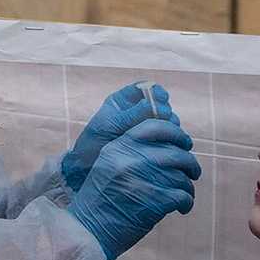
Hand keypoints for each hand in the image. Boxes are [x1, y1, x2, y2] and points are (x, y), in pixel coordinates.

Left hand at [62, 83, 177, 191]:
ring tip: (168, 136)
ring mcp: (147, 130)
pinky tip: (170, 146)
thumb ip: (133, 115)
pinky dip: (172, 140)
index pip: (146, 89)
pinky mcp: (154, 146)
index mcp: (124, 102)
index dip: (156, 92)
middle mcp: (137, 114)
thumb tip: (159, 106)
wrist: (87, 171)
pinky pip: (168, 138)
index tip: (162, 98)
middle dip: (166, 112)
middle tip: (166, 121)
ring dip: (171, 127)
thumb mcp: (110, 126)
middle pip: (161, 106)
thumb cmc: (94, 145)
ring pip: (168, 122)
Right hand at [65, 120, 202, 259]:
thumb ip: (133, 152)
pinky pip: (184, 195)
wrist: (90, 232)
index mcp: (119, 147)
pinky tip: (182, 208)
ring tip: (184, 194)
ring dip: (188, 186)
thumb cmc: (101, 201)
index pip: (155, 126)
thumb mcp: (108, 166)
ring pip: (182, 175)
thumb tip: (171, 145)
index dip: (176, 133)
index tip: (185, 143)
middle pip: (175, 152)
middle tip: (193, 172)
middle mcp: (132, 159)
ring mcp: (145, 178)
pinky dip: (187, 202)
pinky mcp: (158, 200)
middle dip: (190, 163)